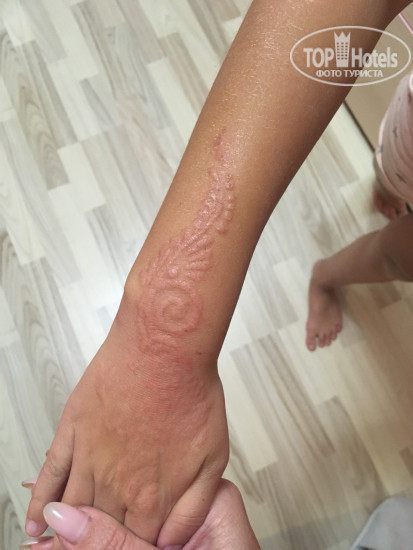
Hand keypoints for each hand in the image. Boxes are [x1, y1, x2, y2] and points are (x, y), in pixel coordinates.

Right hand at [25, 288, 228, 548]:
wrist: (165, 350)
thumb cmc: (192, 394)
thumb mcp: (213, 457)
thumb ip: (193, 506)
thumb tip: (173, 539)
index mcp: (153, 496)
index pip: (135, 544)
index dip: (132, 548)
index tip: (127, 544)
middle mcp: (117, 485)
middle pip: (100, 532)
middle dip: (96, 542)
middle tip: (92, 543)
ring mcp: (90, 459)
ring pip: (71, 511)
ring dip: (65, 533)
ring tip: (58, 545)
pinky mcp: (74, 433)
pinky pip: (51, 476)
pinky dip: (39, 502)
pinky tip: (38, 519)